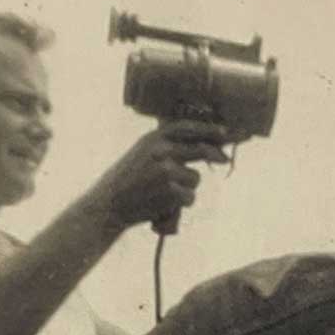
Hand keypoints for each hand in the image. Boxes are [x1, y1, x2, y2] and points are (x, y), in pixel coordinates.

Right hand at [93, 120, 232, 229]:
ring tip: (163, 196)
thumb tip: (199, 145)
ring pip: (195, 178)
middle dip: (216, 154)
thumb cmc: (127, 183)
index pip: (187, 128)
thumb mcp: (141, 154)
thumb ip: (164, 147)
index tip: (225, 131)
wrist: (109, 205)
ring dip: (186, 189)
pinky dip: (181, 204)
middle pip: (200, 149)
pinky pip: (190, 197)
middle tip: (225, 159)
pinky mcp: (172, 191)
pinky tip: (163, 206)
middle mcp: (161, 150)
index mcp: (153, 138)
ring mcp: (167, 170)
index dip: (208, 129)